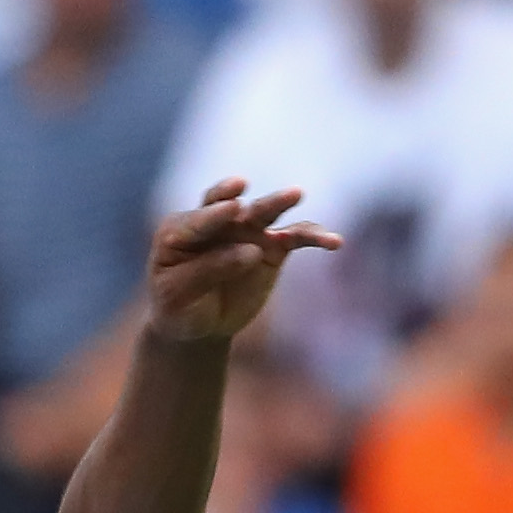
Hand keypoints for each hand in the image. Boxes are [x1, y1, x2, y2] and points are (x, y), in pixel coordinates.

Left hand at [140, 182, 338, 347]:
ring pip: (265, 212)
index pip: (199, 219)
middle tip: (242, 189)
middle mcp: (216, 222)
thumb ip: (208, 270)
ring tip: (296, 194)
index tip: (232, 207)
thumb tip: (252, 250)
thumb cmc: (178, 307)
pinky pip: (297, 236)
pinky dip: (315, 236)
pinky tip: (334, 242)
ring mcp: (246, 231)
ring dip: (279, 202)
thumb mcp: (178, 296)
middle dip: (238, 194)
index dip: (214, 213)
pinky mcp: (272, 246)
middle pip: (229, 204)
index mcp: (182, 230)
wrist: (197, 323)